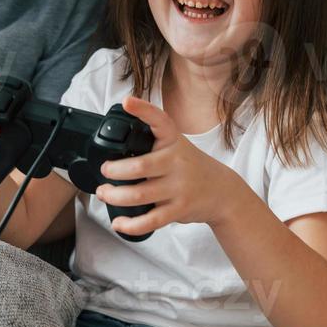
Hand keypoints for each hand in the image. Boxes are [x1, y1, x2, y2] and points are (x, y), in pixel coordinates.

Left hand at [95, 96, 245, 235]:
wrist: (222, 191)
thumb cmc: (190, 166)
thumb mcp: (176, 146)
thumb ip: (152, 143)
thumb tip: (113, 147)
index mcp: (173, 140)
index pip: (159, 120)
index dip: (143, 110)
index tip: (127, 101)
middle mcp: (176, 161)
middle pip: (139, 167)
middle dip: (114, 171)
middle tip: (104, 171)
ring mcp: (179, 187)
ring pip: (139, 194)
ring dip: (115, 196)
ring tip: (104, 194)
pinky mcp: (179, 209)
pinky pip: (151, 220)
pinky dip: (131, 224)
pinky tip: (118, 223)